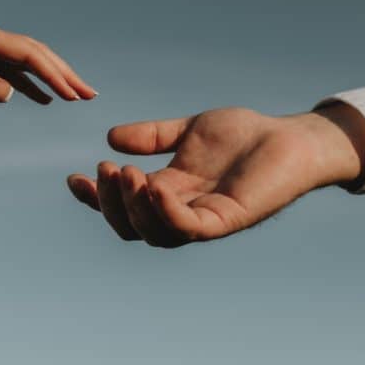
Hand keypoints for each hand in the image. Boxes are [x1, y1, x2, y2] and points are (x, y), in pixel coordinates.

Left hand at [0, 16, 96, 102]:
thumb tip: (12, 95)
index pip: (29, 54)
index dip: (54, 74)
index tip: (74, 94)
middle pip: (36, 54)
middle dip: (64, 73)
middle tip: (89, 95)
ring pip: (25, 63)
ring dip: (51, 78)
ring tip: (75, 96)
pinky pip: (8, 71)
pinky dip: (28, 84)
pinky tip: (40, 99)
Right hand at [67, 104, 364, 246]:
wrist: (291, 139)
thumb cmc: (245, 136)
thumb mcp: (188, 131)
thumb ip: (153, 136)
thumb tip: (110, 138)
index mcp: (168, 193)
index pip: (123, 207)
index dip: (95, 199)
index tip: (73, 178)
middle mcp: (181, 211)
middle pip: (131, 227)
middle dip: (109, 203)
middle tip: (106, 170)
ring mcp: (203, 219)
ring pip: (154, 233)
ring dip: (132, 208)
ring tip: (127, 174)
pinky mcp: (226, 220)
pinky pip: (188, 228)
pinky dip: (166, 212)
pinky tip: (154, 186)